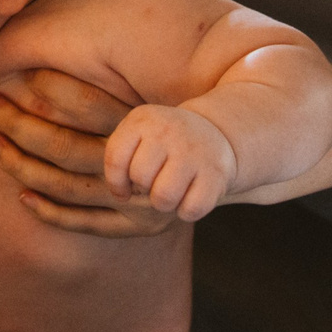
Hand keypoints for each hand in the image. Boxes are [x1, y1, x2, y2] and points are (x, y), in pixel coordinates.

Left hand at [0, 72, 180, 237]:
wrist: (215, 171)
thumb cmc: (170, 130)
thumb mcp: (144, 103)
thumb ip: (107, 86)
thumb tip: (46, 55)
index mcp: (142, 127)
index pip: (88, 104)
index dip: (52, 88)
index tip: (21, 75)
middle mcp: (138, 165)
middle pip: (65, 147)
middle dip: (20, 125)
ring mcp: (135, 202)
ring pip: (65, 186)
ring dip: (22, 165)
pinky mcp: (134, 229)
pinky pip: (82, 223)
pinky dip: (48, 211)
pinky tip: (21, 193)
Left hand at [103, 103, 235, 220]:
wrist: (213, 133)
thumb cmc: (163, 143)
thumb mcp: (137, 135)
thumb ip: (119, 159)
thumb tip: (121, 196)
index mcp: (142, 120)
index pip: (115, 159)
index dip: (115, 183)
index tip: (124, 189)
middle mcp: (168, 131)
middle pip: (140, 178)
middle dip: (142, 189)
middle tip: (154, 183)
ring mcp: (194, 152)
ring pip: (163, 197)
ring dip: (163, 203)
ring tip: (169, 192)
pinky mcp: (216, 174)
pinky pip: (191, 209)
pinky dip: (186, 211)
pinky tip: (188, 197)